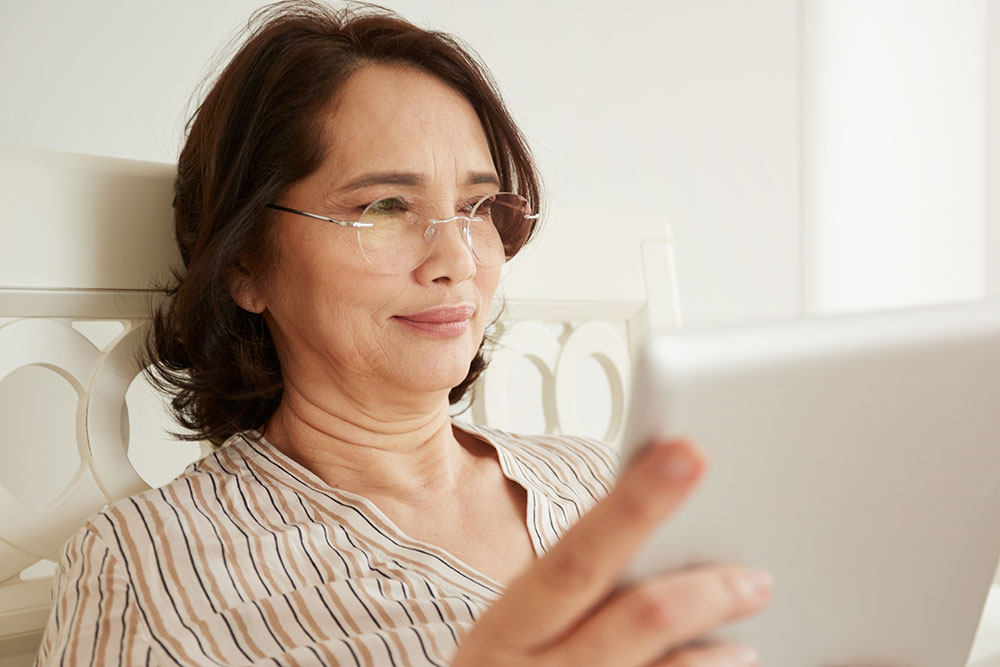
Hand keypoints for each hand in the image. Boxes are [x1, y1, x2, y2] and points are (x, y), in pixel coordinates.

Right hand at [453, 439, 771, 665]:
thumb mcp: (516, 634)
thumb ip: (571, 589)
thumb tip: (651, 528)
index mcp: (507, 628)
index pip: (577, 554)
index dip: (635, 503)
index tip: (688, 453)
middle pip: (637, 618)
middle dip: (705, 591)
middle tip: (757, 576)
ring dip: (718, 656)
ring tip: (744, 637)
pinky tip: (723, 663)